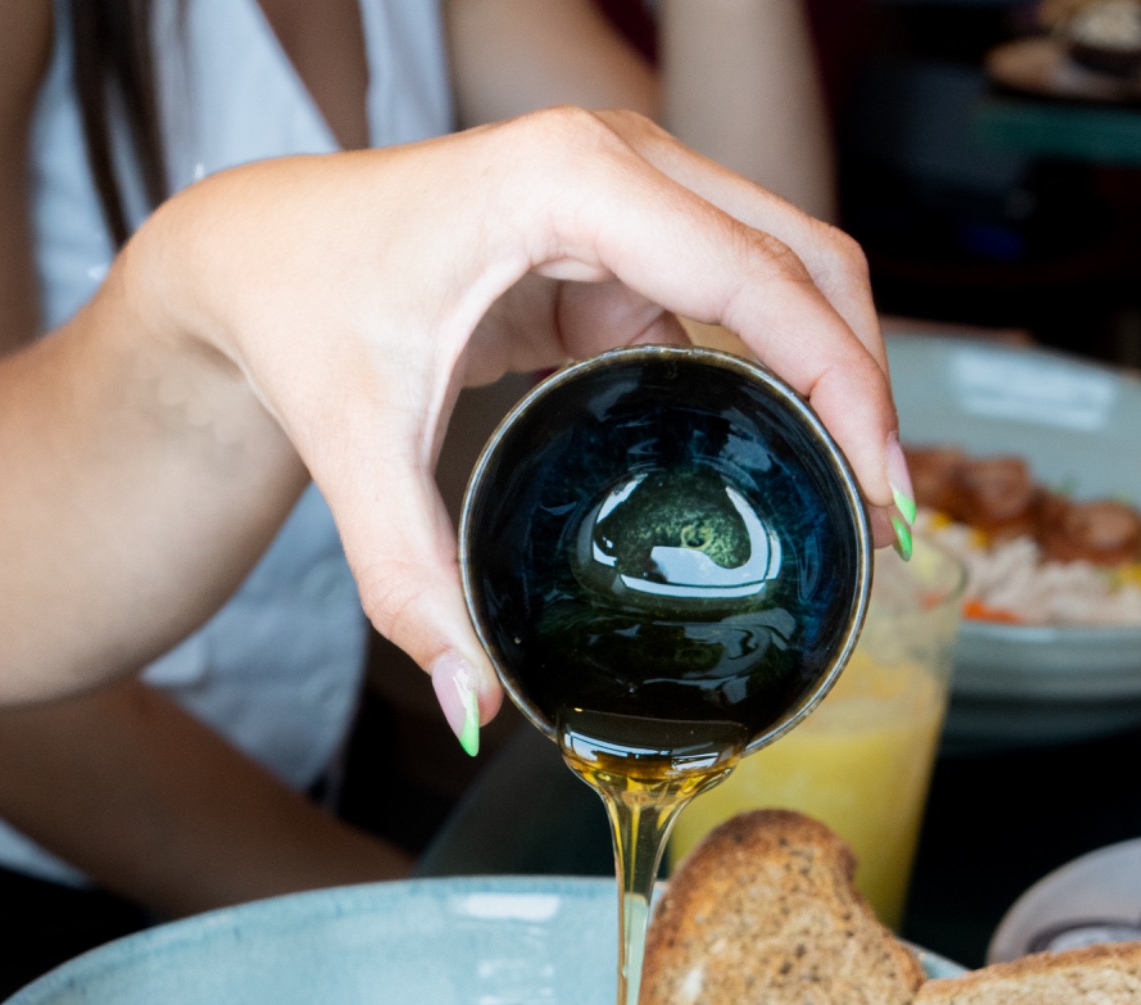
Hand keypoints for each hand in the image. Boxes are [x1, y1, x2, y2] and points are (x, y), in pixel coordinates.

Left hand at [130, 109, 902, 743]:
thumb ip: (411, 583)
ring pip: (789, 269)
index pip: (755, 277)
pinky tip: (783, 458)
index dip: (839, 384)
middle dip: (865, 387)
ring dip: (833, 376)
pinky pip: (734, 294)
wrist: (256, 253)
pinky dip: (776, 371)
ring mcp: (629, 191)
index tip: (879, 491)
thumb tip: (473, 708)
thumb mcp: (353, 450)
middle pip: (807, 259)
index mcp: (568, 181)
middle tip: (885, 519)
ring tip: (854, 501)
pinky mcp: (622, 237)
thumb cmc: (301, 308)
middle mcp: (618, 161)